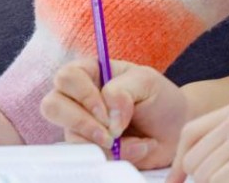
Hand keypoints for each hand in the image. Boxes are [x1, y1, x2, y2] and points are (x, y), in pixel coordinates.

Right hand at [43, 59, 186, 168]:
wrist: (176, 128)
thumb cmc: (159, 98)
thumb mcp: (147, 82)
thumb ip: (123, 90)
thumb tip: (108, 117)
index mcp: (89, 72)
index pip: (67, 78)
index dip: (83, 96)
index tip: (107, 112)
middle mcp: (78, 98)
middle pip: (52, 106)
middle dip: (82, 123)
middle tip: (111, 134)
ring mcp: (81, 124)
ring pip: (69, 136)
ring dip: (104, 144)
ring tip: (135, 141)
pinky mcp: (90, 147)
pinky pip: (89, 156)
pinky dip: (116, 156)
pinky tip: (138, 148)